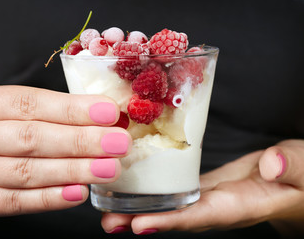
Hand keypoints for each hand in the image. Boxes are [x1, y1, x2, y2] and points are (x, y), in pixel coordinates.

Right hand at [0, 85, 131, 217]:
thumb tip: (99, 116)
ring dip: (71, 171)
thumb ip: (43, 113)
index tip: (109, 112)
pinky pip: (8, 202)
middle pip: (30, 137)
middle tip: (119, 144)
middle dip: (80, 141)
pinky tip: (77, 194)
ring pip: (24, 171)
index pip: (29, 103)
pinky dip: (44, 199)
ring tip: (109, 169)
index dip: (71, 108)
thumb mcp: (2, 110)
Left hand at [101, 139, 303, 236]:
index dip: (171, 222)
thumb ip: (291, 167)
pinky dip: (157, 192)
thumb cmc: (300, 176)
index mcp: (243, 205)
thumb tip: (270, 167)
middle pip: (177, 216)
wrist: (292, 176)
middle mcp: (220, 206)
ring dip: (143, 207)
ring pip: (173, 204)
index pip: (203, 216)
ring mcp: (211, 196)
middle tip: (108, 221)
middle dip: (143, 220)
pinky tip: (137, 188)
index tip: (138, 225)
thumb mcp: (302, 167)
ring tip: (110, 209)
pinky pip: (179, 189)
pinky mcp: (206, 185)